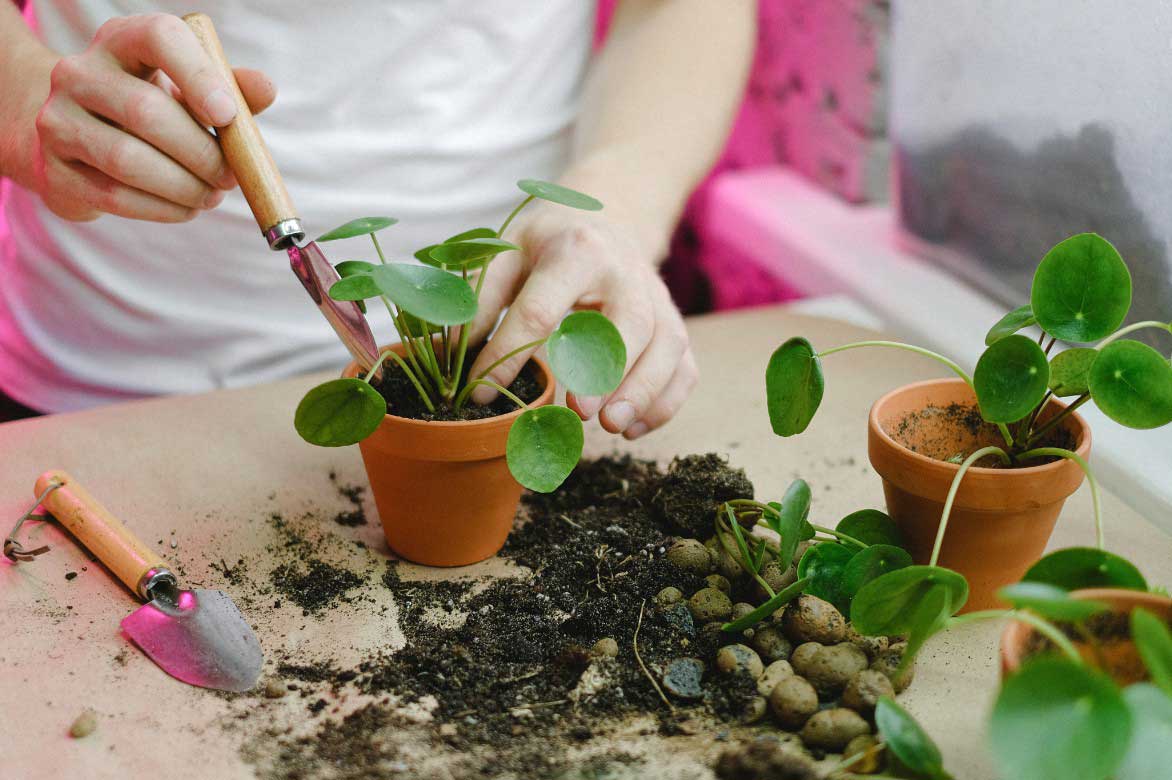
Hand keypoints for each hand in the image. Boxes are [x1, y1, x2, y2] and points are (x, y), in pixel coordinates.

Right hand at [21, 14, 274, 221]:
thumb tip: (266, 89)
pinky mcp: (54, 169)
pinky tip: (185, 208)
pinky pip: (115, 196)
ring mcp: (57, 120)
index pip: (159, 37)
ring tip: (211, 196)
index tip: (228, 116)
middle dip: (202, 153)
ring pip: (129, 160)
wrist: (80, 141)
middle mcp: (78, 72)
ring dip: (184, 187)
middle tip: (231, 177)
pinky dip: (162, 209)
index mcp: (122, 40)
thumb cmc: (154, 110)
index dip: (198, 76)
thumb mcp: (191, 92)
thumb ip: (231, 89)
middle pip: (146, 111)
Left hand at [466, 205, 697, 439]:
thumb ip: (479, 298)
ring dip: (643, 390)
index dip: (508, 353)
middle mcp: (627, 272)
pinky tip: (633, 429)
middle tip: (579, 412)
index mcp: (576, 250)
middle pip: (628, 323)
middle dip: (606, 370)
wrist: (607, 214)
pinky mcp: (675, 325)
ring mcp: (658, 299)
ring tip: (611, 428)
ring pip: (667, 346)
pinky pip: (684, 368)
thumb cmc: (547, 244)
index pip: (542, 308)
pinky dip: (665, 402)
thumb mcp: (506, 251)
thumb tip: (447, 352)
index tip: (481, 393)